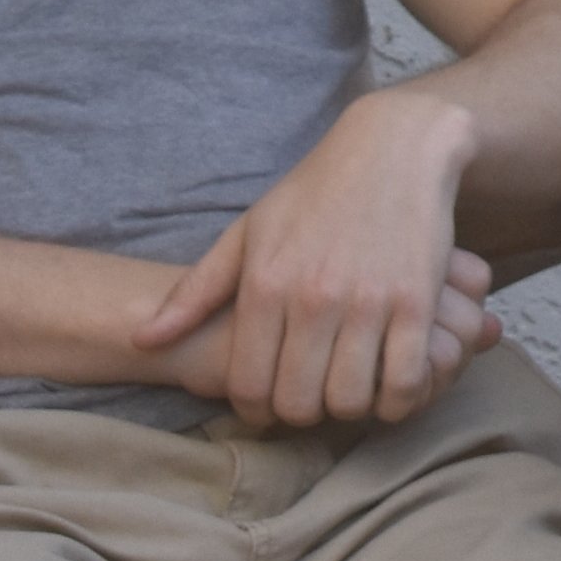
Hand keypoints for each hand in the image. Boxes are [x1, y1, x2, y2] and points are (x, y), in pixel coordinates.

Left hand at [134, 93, 488, 430]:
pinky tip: (393, 380)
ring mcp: (369, 301)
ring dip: (351, 407)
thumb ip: (195, 292)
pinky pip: (406, 379)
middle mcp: (313, 298)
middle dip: (303, 414)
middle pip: (298, 402)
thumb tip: (142, 339)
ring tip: (354, 389)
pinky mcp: (418, 300)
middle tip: (314, 398)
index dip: (257, 410)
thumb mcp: (248, 232)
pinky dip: (400, 396)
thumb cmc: (316, 191)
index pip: (248, 384)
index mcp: (265, 284)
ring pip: (351, 399)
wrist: (395, 146)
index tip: (271, 406)